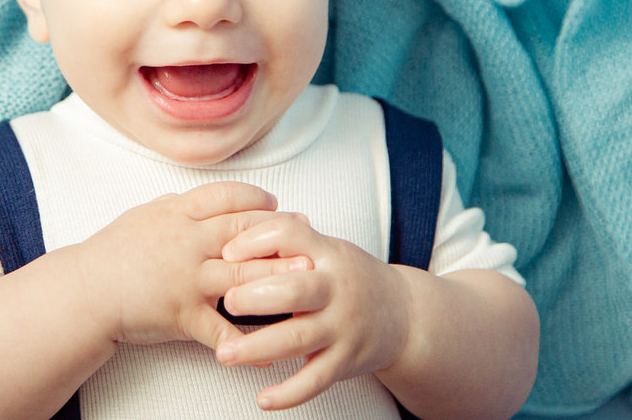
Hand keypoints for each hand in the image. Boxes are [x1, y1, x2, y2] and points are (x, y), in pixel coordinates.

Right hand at [74, 182, 312, 351]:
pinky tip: (268, 351)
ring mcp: (186, 279)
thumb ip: (177, 207)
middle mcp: (186, 242)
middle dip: (280, 233)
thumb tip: (204, 199)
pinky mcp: (182, 314)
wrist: (84, 292)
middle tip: (309, 234)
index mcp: (178, 214)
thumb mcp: (144, 216)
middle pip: (242, 232)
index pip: (226, 197)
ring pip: (240, 275)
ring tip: (307, 280)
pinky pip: (219, 330)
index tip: (277, 204)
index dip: (256, 199)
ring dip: (277, 277)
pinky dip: (245, 342)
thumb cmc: (113, 253)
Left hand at [214, 215, 411, 410]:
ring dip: (258, 348)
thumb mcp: (327, 250)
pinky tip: (263, 399)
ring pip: (298, 339)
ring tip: (225, 354)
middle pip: (295, 290)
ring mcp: (342, 327)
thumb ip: (288, 241)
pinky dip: (289, 393)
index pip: (289, 235)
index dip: (256, 240)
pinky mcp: (346, 361)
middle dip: (258, 296)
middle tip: (228, 301)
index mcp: (327, 254)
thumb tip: (235, 232)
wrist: (405, 315)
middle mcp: (336, 289)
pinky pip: (315, 380)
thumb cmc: (351, 277)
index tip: (227, 252)